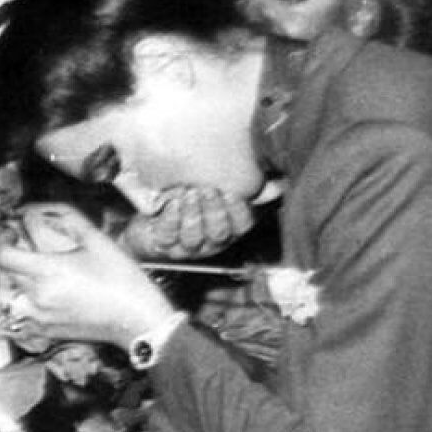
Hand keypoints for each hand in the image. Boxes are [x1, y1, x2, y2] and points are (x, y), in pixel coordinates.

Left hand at [0, 204, 176, 346]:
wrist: (137, 319)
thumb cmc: (121, 279)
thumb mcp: (96, 239)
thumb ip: (66, 218)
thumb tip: (39, 208)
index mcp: (47, 272)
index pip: (1, 256)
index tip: (9, 233)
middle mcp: (37, 297)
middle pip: (0, 276)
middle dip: (1, 257)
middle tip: (14, 246)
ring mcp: (39, 318)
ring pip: (3, 298)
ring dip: (4, 281)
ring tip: (18, 270)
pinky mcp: (45, 332)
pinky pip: (16, 316)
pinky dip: (14, 302)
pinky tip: (29, 291)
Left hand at [120, 186, 253, 260]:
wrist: (153, 214)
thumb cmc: (192, 198)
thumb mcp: (220, 191)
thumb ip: (247, 187)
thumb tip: (278, 184)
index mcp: (228, 228)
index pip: (242, 225)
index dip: (238, 211)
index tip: (231, 192)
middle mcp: (210, 241)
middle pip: (218, 233)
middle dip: (214, 211)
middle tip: (207, 190)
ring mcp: (186, 246)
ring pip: (193, 237)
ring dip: (192, 214)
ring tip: (189, 193)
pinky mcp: (164, 244)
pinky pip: (168, 235)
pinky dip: (171, 218)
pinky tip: (172, 203)